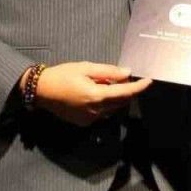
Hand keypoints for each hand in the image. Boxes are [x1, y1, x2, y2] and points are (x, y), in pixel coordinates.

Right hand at [28, 62, 151, 125]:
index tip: (149, 81)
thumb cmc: (62, 75)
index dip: (138, 87)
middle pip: (120, 102)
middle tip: (122, 77)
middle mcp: (95, 111)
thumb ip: (108, 71)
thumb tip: (127, 73)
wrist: (41, 91)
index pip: (125, 92)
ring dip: (115, 98)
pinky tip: (96, 93)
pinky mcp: (84, 123)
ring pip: (112, 109)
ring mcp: (90, 119)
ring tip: (105, 83)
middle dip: (126, 90)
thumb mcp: (85, 67)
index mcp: (97, 95)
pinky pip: (101, 114)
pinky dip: (105, 104)